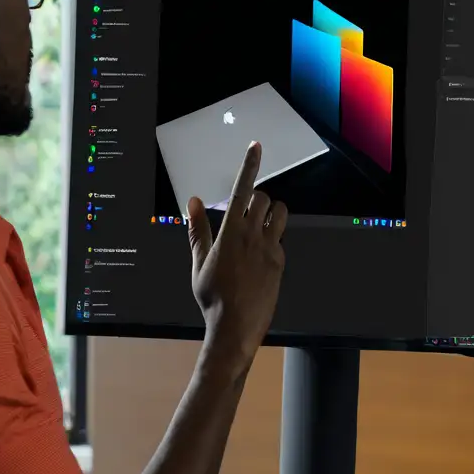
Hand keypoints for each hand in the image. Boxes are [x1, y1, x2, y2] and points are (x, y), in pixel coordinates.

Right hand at [185, 141, 287, 365]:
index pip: (243, 189)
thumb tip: (192, 201)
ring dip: (271, 213)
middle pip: (264, 198)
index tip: (256, 146)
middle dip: (256, 199)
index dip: (249, 165)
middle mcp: (253, 236)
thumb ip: (197, 230)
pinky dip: (272, 238)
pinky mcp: (280, 262)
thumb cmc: (212, 296)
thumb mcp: (198, 262)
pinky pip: (280, 239)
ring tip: (259, 225)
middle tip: (246, 212)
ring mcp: (270, 249)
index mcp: (230, 232)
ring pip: (279, 214)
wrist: (235, 327)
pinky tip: (260, 255)